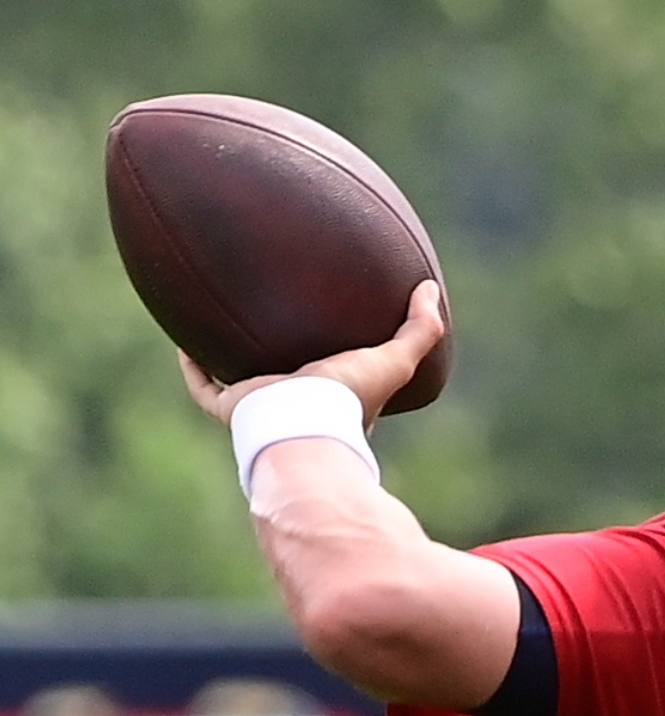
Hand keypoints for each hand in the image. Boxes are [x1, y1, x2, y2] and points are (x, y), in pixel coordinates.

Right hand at [180, 280, 445, 427]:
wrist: (305, 426)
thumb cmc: (350, 399)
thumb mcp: (396, 360)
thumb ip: (420, 329)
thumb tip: (430, 289)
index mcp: (335, 399)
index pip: (336, 379)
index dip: (337, 357)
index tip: (331, 324)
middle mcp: (297, 405)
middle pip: (286, 379)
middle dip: (279, 354)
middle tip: (271, 316)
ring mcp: (262, 408)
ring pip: (241, 379)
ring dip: (231, 356)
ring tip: (221, 318)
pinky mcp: (232, 408)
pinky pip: (204, 384)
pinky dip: (192, 364)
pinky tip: (183, 334)